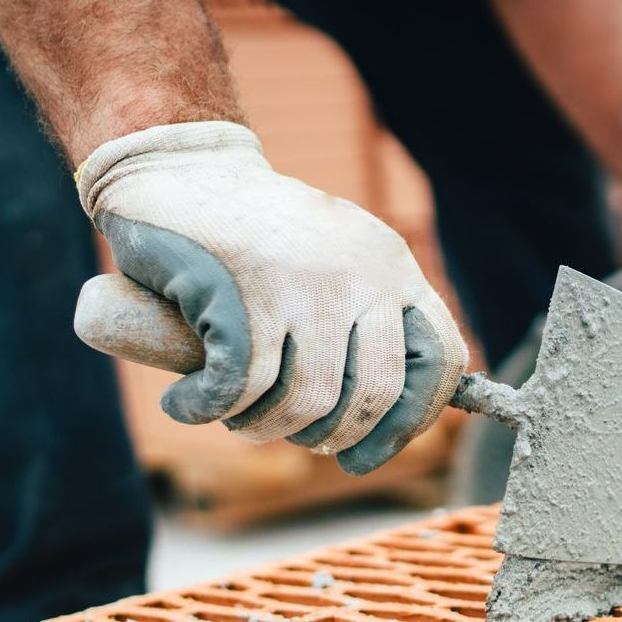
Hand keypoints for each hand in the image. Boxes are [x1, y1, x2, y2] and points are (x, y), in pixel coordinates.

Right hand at [76, 121, 467, 473]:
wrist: (179, 167)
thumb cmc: (256, 237)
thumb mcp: (335, 264)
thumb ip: (368, 323)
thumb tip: (386, 424)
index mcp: (393, 267)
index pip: (442, 360)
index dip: (411, 421)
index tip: (365, 453)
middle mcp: (361, 273)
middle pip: (374, 395)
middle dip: (329, 437)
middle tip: (289, 434)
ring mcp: (305, 282)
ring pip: (306, 402)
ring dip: (262, 428)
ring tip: (235, 416)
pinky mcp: (243, 291)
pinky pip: (239, 389)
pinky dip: (206, 409)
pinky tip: (187, 402)